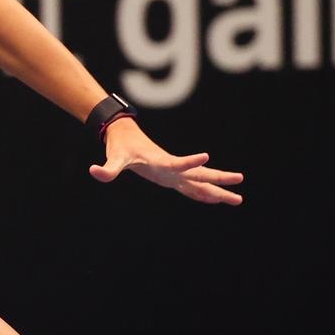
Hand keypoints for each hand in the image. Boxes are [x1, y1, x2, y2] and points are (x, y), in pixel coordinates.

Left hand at [88, 118, 242, 205]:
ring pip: (200, 183)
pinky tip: (216, 199)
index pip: (177, 164)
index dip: (189, 162)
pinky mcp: (172, 177)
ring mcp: (174, 173)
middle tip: (240, 180)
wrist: (125, 135)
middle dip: (219, 179)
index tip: (206, 157)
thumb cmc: (120, 147)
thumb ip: (107, 168)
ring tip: (238, 199)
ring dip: (217, 191)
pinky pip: (192, 188)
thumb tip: (94, 171)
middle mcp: (171, 167)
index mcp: (160, 162)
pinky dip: (204, 194)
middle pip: (199, 174)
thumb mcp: (113, 158)